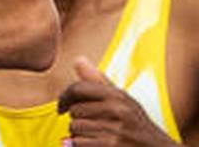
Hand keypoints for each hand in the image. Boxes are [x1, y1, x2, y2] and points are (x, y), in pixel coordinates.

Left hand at [57, 57, 176, 146]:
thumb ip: (98, 82)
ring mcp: (114, 131)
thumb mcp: (123, 101)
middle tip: (93, 127)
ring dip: (80, 136)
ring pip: (74, 129)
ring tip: (97, 138)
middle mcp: (117, 110)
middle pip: (74, 111)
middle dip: (78, 121)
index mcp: (118, 95)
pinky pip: (78, 144)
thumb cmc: (137, 127)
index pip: (78, 88)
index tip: (62, 107)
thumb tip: (77, 59)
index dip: (64, 97)